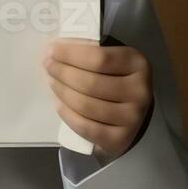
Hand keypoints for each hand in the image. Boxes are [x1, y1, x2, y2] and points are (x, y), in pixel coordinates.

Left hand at [43, 37, 151, 162]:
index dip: (71, 54)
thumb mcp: (113, 59)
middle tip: (48, 66)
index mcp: (138, 64)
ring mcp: (132, 118)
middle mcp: (140, 91)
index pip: (99, 58)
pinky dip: (67, 115)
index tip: (52, 50)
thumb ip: (90, 52)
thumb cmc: (116, 78)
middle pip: (90, 82)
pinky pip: (86, 127)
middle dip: (62, 72)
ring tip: (51, 82)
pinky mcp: (120, 140)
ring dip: (62, 92)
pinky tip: (58, 103)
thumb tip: (56, 49)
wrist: (131, 113)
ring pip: (85, 105)